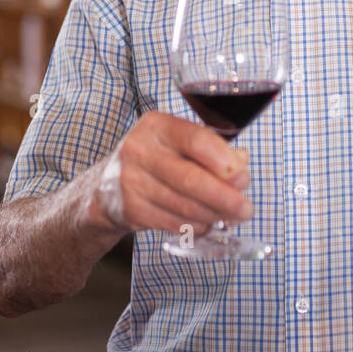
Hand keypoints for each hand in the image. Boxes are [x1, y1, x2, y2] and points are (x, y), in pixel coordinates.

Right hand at [83, 111, 252, 234]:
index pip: (197, 140)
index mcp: (157, 125)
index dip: (225, 162)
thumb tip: (241, 165)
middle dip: (225, 197)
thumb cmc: (155, 159)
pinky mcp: (130, 209)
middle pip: (191, 179)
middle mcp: (139, 150)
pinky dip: (196, 226)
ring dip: (214, 215)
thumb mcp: (178, 143)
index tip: (243, 178)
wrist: (106, 185)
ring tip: (231, 217)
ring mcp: (131, 181)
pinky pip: (173, 222)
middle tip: (246, 209)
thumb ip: (213, 150)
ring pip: (184, 205)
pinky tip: (206, 223)